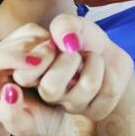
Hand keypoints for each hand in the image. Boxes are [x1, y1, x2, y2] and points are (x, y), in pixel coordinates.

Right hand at [0, 15, 134, 122]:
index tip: (52, 45)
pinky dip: (111, 72)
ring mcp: (72, 105)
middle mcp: (48, 94)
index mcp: (33, 75)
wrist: (109, 55)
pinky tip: (104, 72)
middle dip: (71, 59)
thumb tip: (67, 43)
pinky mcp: (96, 111)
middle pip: (52, 88)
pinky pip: (108, 90)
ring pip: (88, 84)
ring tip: (92, 59)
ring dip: (96, 61)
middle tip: (75, 54)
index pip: (23, 77)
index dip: (41, 56)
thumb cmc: (82, 40)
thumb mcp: (71, 25)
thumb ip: (63, 25)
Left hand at [0, 26, 67, 135]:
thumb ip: (12, 113)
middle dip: (31, 50)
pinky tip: (62, 54)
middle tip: (53, 60)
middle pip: (9, 44)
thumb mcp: (23, 126)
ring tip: (59, 62)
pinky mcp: (29, 43)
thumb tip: (10, 91)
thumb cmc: (37, 122)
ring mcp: (11, 51)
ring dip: (44, 45)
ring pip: (26, 34)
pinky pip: (40, 32)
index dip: (10, 57)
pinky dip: (52, 40)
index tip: (34, 62)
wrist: (57, 115)